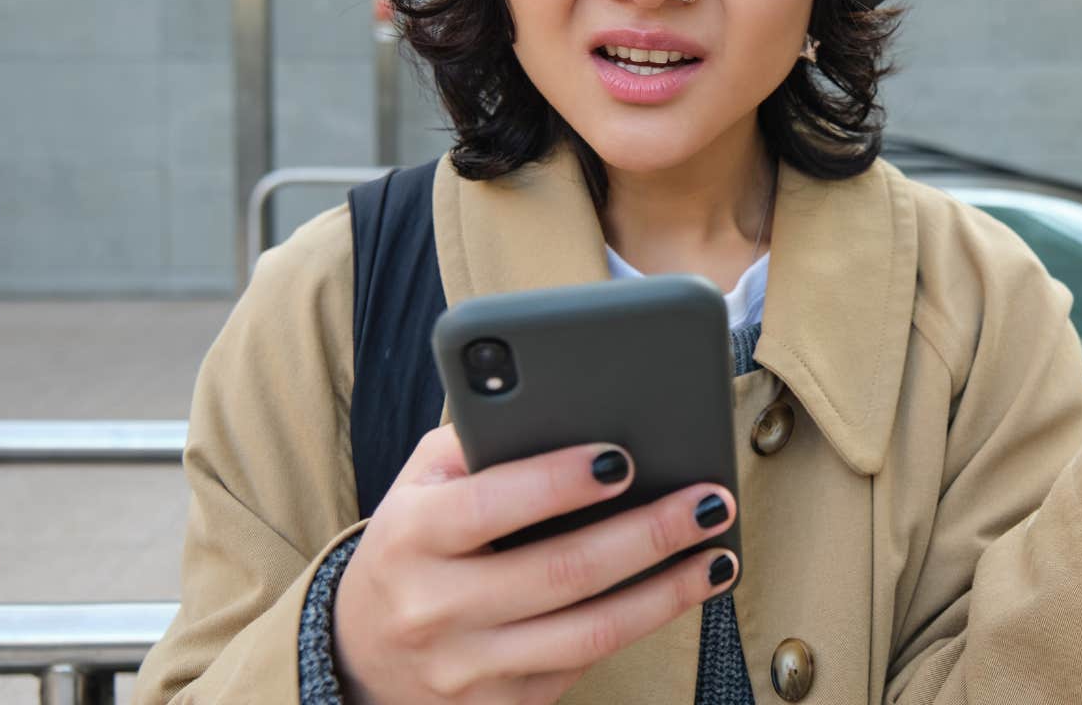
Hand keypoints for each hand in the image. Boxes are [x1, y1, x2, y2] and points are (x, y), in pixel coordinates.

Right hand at [331, 424, 738, 704]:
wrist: (362, 653)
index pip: (492, 504)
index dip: (559, 481)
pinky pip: (584, 663)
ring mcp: (467, 668)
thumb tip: (571, 412)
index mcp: (410, 537)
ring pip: (589, 632)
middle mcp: (434, 608)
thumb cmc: (414, 544)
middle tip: (710, 501)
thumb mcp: (420, 484)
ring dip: (668, 592)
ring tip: (718, 553)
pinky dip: (641, 625)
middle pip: (563, 572)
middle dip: (649, 533)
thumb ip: (480, 443)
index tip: (621, 458)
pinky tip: (681, 591)